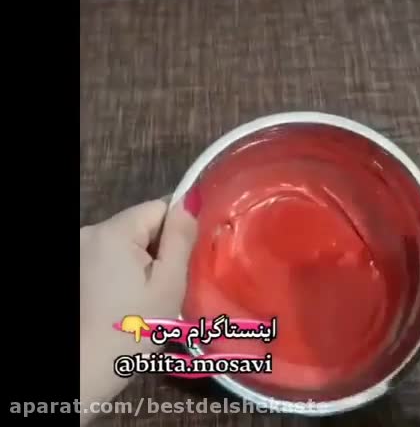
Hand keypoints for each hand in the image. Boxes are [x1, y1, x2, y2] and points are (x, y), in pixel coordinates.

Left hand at [80, 194, 198, 422]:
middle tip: (164, 285)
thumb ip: (180, 238)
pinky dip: (123, 270)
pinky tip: (125, 298)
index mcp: (113, 232)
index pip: (158, 208)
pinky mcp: (76, 267)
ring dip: (141, 260)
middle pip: (140, 224)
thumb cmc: (133, 328)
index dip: (177, 231)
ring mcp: (79, 250)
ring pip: (126, 241)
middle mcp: (89, 232)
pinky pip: (110, 255)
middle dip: (158, 248)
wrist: (85, 370)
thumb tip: (190, 202)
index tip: (182, 262)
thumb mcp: (168, 283)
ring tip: (144, 296)